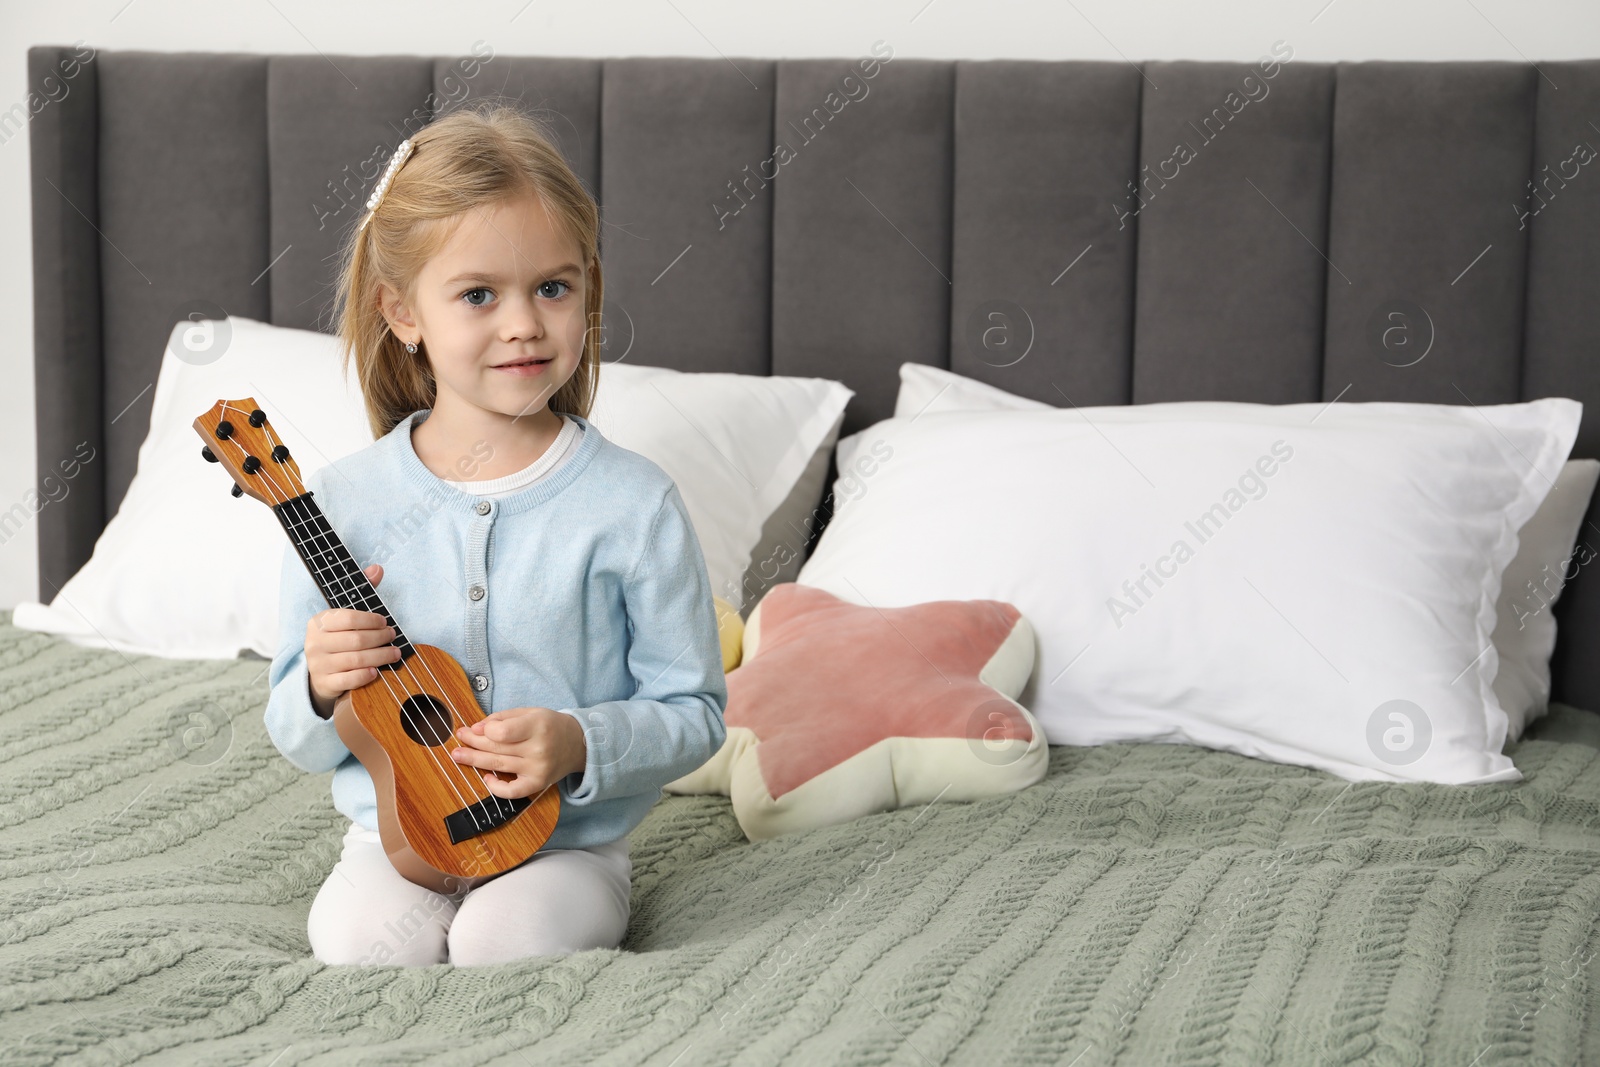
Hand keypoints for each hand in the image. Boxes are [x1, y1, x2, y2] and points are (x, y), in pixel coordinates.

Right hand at [306, 564, 400, 718]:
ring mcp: (318, 664)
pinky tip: (376, 671)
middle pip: (355, 640)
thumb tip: (377, 569)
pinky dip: (365, 676)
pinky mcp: (324, 683)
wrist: (320, 673)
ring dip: (380, 656)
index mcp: (319, 622)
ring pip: (355, 660)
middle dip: (380, 638)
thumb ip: (363, 591)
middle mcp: (315, 642)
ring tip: (394, 653)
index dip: (371, 620)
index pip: (347, 618)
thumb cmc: (338, 639)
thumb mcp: (346, 615)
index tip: (385, 622)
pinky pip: (348, 680)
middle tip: (393, 637)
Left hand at [448, 706, 587, 799]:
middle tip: (460, 738)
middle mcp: (538, 749)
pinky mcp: (537, 784)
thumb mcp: (529, 712)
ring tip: (458, 754)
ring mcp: (537, 769)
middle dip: (472, 742)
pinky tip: (486, 777)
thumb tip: (476, 728)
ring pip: (497, 765)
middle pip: (495, 748)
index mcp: (538, 726)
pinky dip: (495, 787)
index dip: (484, 730)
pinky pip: (511, 792)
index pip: (501, 732)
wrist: (577, 743)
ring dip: (474, 760)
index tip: (478, 727)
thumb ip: (502, 718)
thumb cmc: (550, 725)